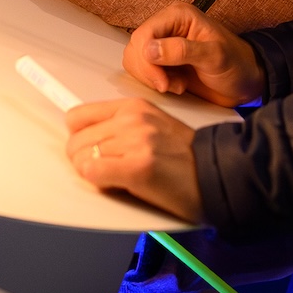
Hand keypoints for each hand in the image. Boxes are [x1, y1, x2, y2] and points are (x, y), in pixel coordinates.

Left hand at [65, 98, 203, 221]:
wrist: (216, 173)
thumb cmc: (186, 156)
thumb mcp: (152, 126)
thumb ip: (120, 127)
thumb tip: (86, 140)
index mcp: (133, 107)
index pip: (78, 116)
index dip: (77, 138)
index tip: (79, 147)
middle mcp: (131, 120)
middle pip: (76, 142)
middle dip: (84, 161)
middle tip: (105, 172)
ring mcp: (135, 142)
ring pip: (81, 159)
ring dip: (93, 174)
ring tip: (117, 178)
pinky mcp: (137, 167)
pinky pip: (92, 172)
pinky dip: (98, 182)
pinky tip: (117, 185)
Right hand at [125, 3, 263, 106]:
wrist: (246, 82)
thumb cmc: (237, 64)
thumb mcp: (214, 56)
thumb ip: (182, 51)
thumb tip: (150, 50)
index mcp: (178, 16)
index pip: (144, 34)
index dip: (147, 60)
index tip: (162, 81)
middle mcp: (168, 27)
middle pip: (136, 48)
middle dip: (149, 72)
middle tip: (170, 85)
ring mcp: (164, 45)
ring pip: (136, 60)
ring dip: (152, 78)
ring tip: (176, 84)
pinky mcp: (164, 62)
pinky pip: (144, 71)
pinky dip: (154, 82)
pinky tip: (175, 85)